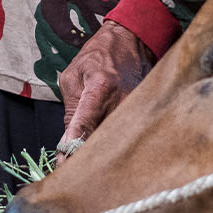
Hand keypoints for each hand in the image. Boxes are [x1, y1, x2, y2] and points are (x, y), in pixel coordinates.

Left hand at [54, 19, 154, 162]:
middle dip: (88, 157)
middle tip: (73, 174)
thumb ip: (70, 111)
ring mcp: (138, 107)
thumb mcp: (73, 77)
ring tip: (90, 170)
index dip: (75, 148)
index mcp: (100, 88)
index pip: (86, 125)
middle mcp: (122, 100)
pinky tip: (109, 154)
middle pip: (104, 139)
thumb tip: (67, 143)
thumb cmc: (98, 56)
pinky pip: (129, 134)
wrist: (131, 39)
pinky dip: (118, 145)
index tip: (66, 167)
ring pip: (119, 140)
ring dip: (104, 154)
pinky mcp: (146, 111)